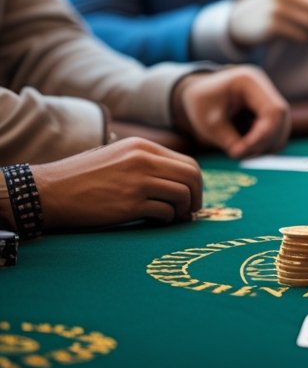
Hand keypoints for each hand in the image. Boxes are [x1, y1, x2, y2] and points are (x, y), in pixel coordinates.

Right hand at [35, 138, 202, 227]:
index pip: (188, 163)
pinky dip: (166, 219)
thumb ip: (148, 162)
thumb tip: (180, 180)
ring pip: (182, 195)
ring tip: (173, 217)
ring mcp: (137, 182)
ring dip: (183, 210)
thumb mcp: (118, 157)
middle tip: (191, 211)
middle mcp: (143, 160)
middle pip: (192, 177)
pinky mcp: (130, 204)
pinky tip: (155, 220)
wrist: (49, 191)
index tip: (192, 196)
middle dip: (197, 196)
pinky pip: (165, 212)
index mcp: (142, 147)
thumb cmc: (83, 178)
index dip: (196, 183)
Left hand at [173, 66, 289, 157]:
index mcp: (250, 82)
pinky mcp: (271, 111)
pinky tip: (245, 147)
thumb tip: (242, 154)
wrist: (200, 94)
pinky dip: (264, 145)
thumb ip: (228, 139)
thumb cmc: (202, 104)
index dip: (262, 136)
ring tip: (238, 151)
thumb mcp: (208, 123)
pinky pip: (277, 133)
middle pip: (280, 120)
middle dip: (262, 143)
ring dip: (264, 146)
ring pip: (281, 129)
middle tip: (238, 154)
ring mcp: (271, 99)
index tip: (239, 152)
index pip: (272, 111)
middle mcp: (266, 87)